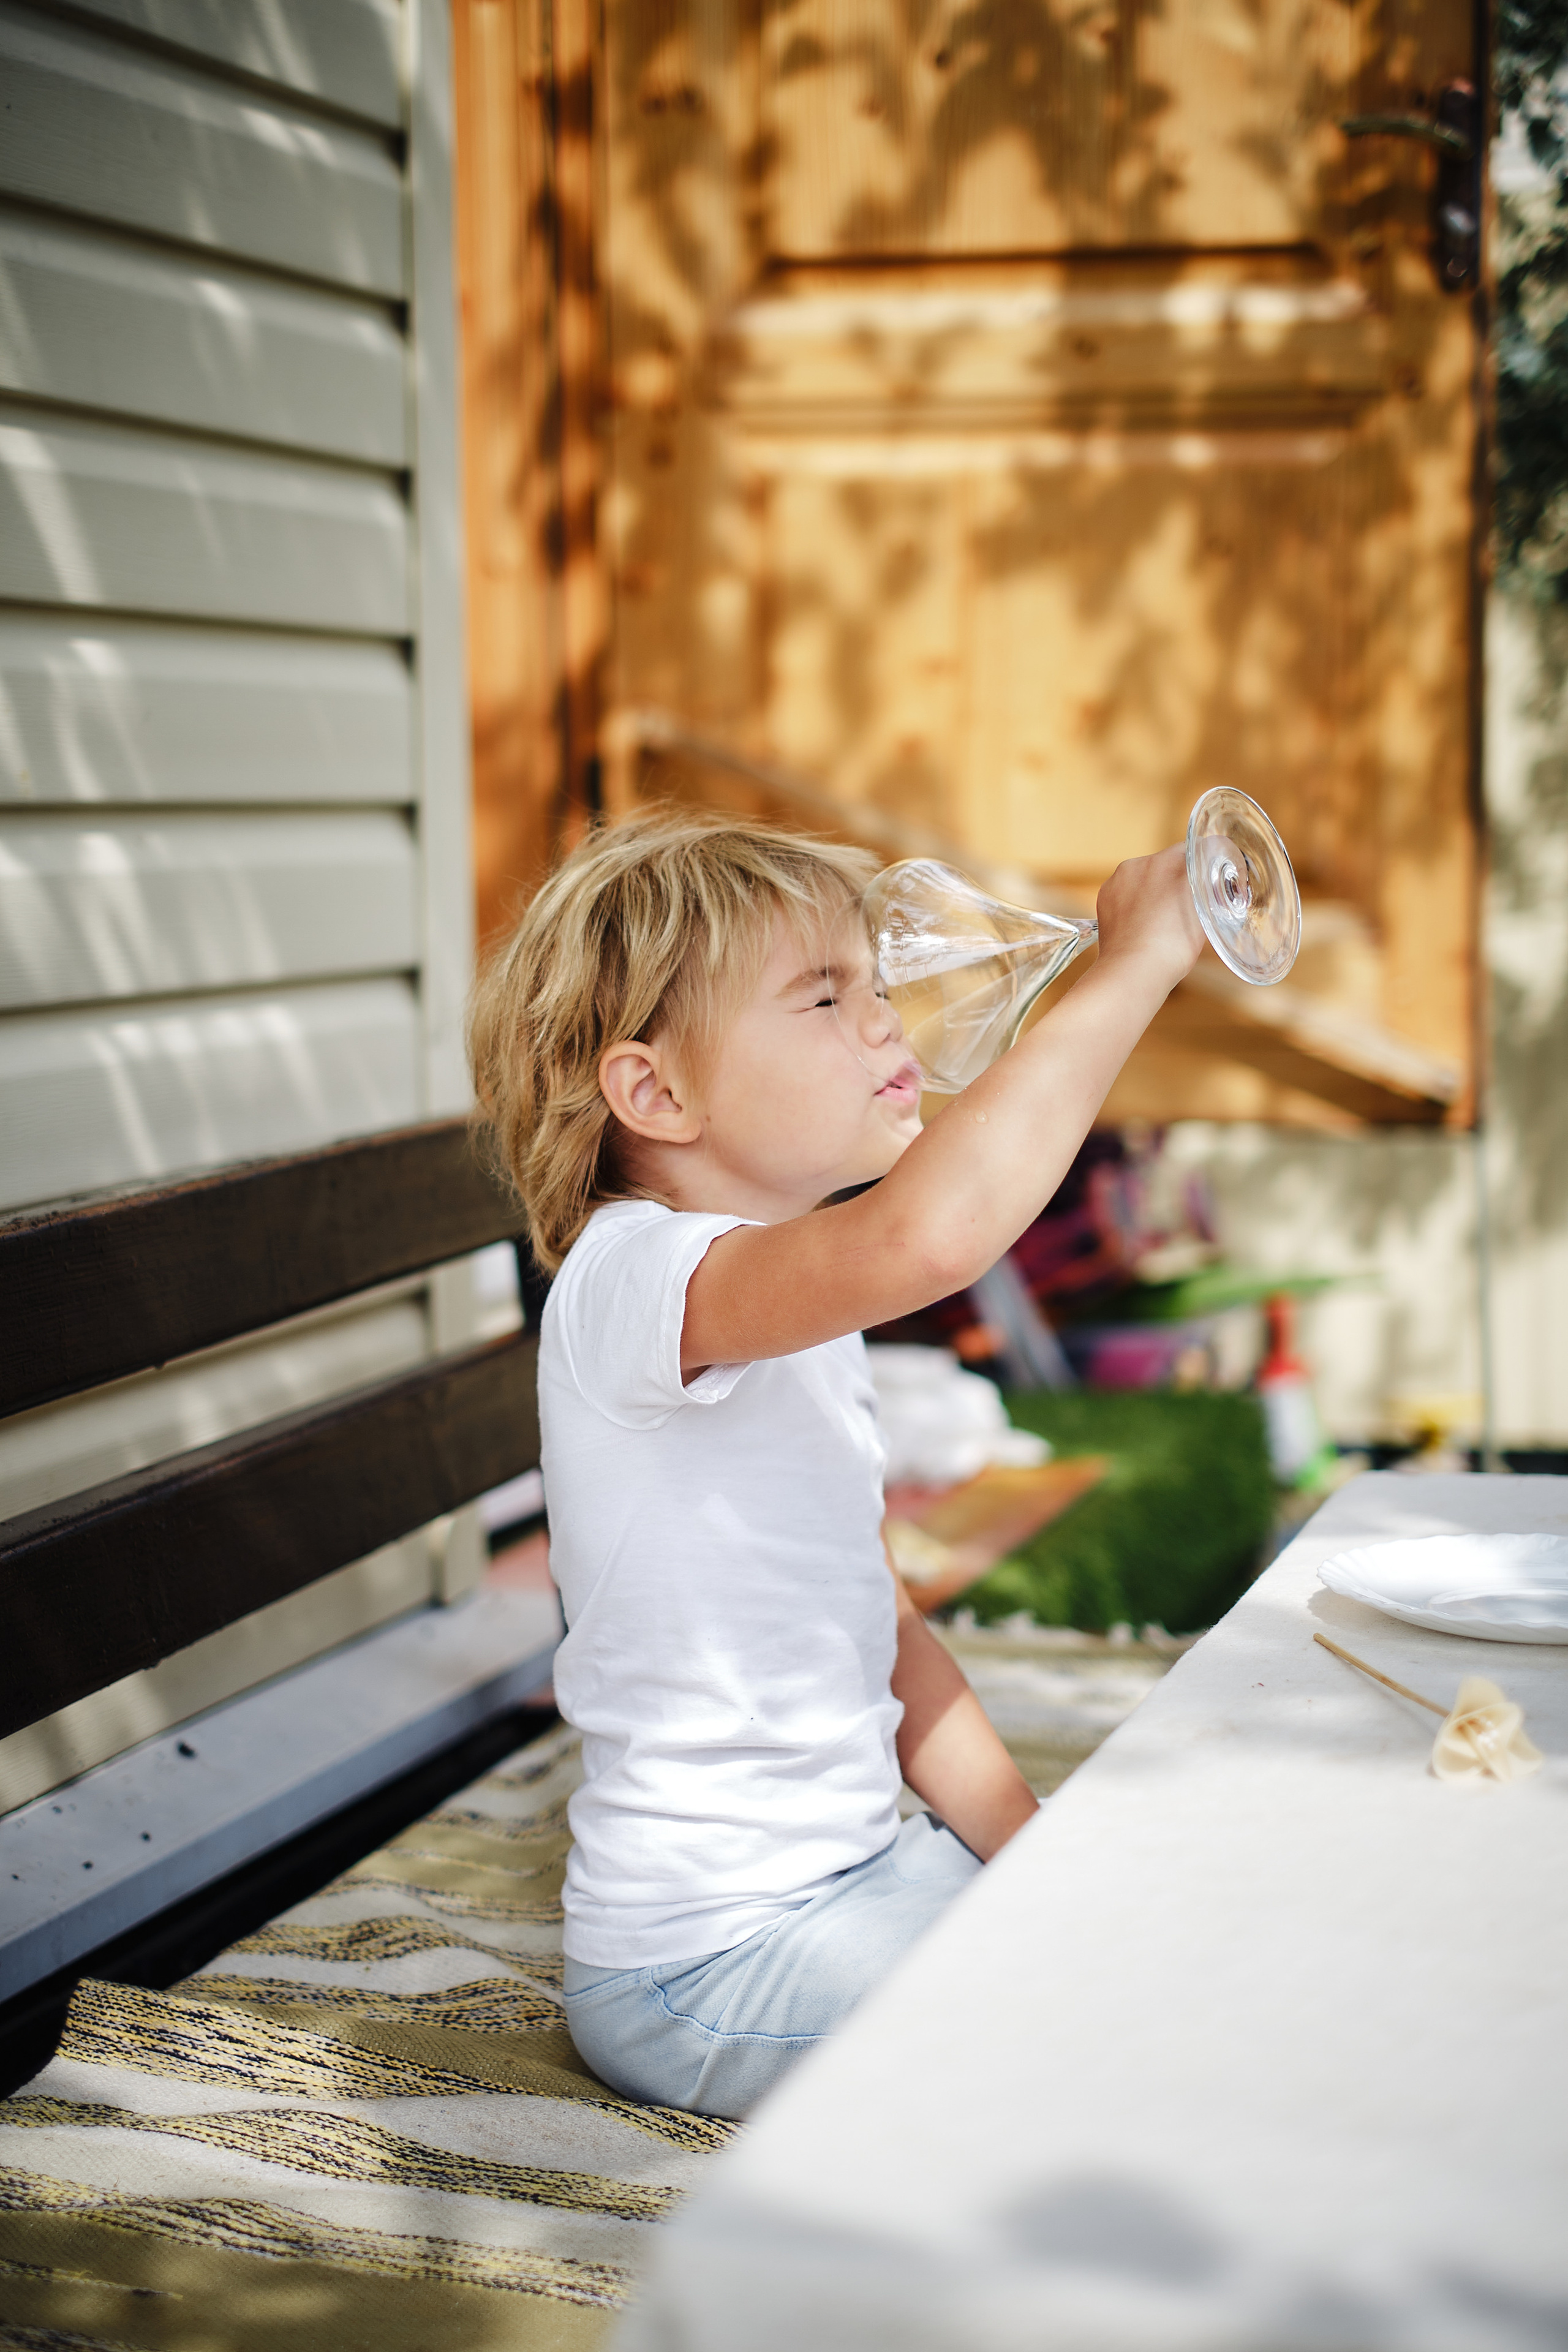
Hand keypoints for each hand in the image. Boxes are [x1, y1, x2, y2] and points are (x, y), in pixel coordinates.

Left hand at [1094, 844, 1204, 988]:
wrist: (1133, 970)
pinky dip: (1134, 900)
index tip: (1209, 880)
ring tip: (1161, 918)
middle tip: (1185, 905)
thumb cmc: (1174, 946)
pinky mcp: (1105, 893)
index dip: (1204, 864)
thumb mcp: (1205, 913)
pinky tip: (1141, 921)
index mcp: (1172, 861)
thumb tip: (1210, 882)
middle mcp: (1143, 862)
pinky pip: (1126, 889)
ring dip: (1154, 889)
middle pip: (1167, 862)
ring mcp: (1120, 878)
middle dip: (1176, 878)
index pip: (1194, 850)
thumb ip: (1208, 888)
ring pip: (1145, 876)